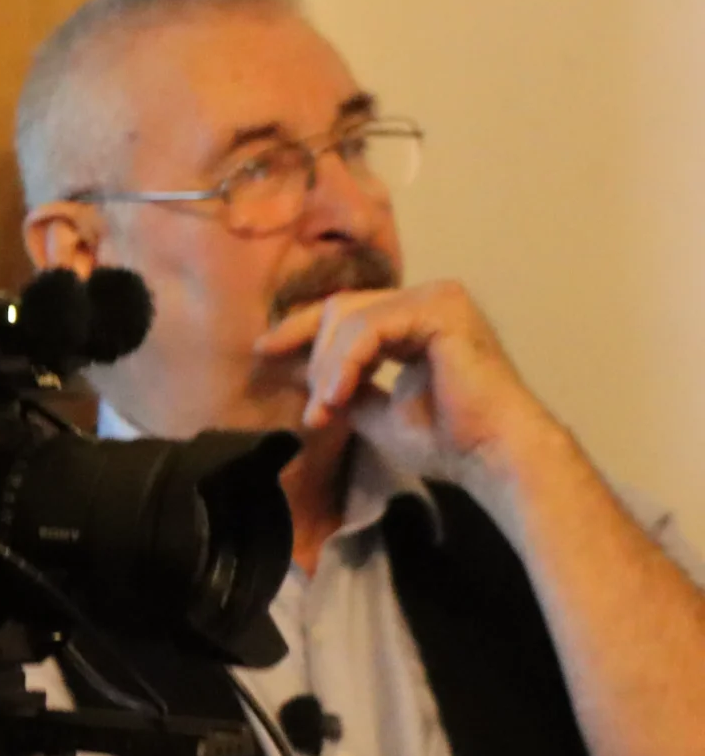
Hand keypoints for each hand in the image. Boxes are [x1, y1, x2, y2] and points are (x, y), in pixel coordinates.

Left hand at [252, 281, 571, 485]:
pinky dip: (346, 362)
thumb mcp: (375, 413)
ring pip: (349, 318)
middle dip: (313, 358)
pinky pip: (369, 327)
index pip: (345, 312)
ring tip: (325, 412)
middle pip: (340, 309)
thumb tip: (307, 380)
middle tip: (314, 410)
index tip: (263, 353)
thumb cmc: (446, 442)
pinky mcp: (440, 309)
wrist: (491, 456)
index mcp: (414, 320)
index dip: (300, 330)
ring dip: (327, 368)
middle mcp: (427, 300)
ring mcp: (436, 298)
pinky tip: (337, 397)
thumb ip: (345, 388)